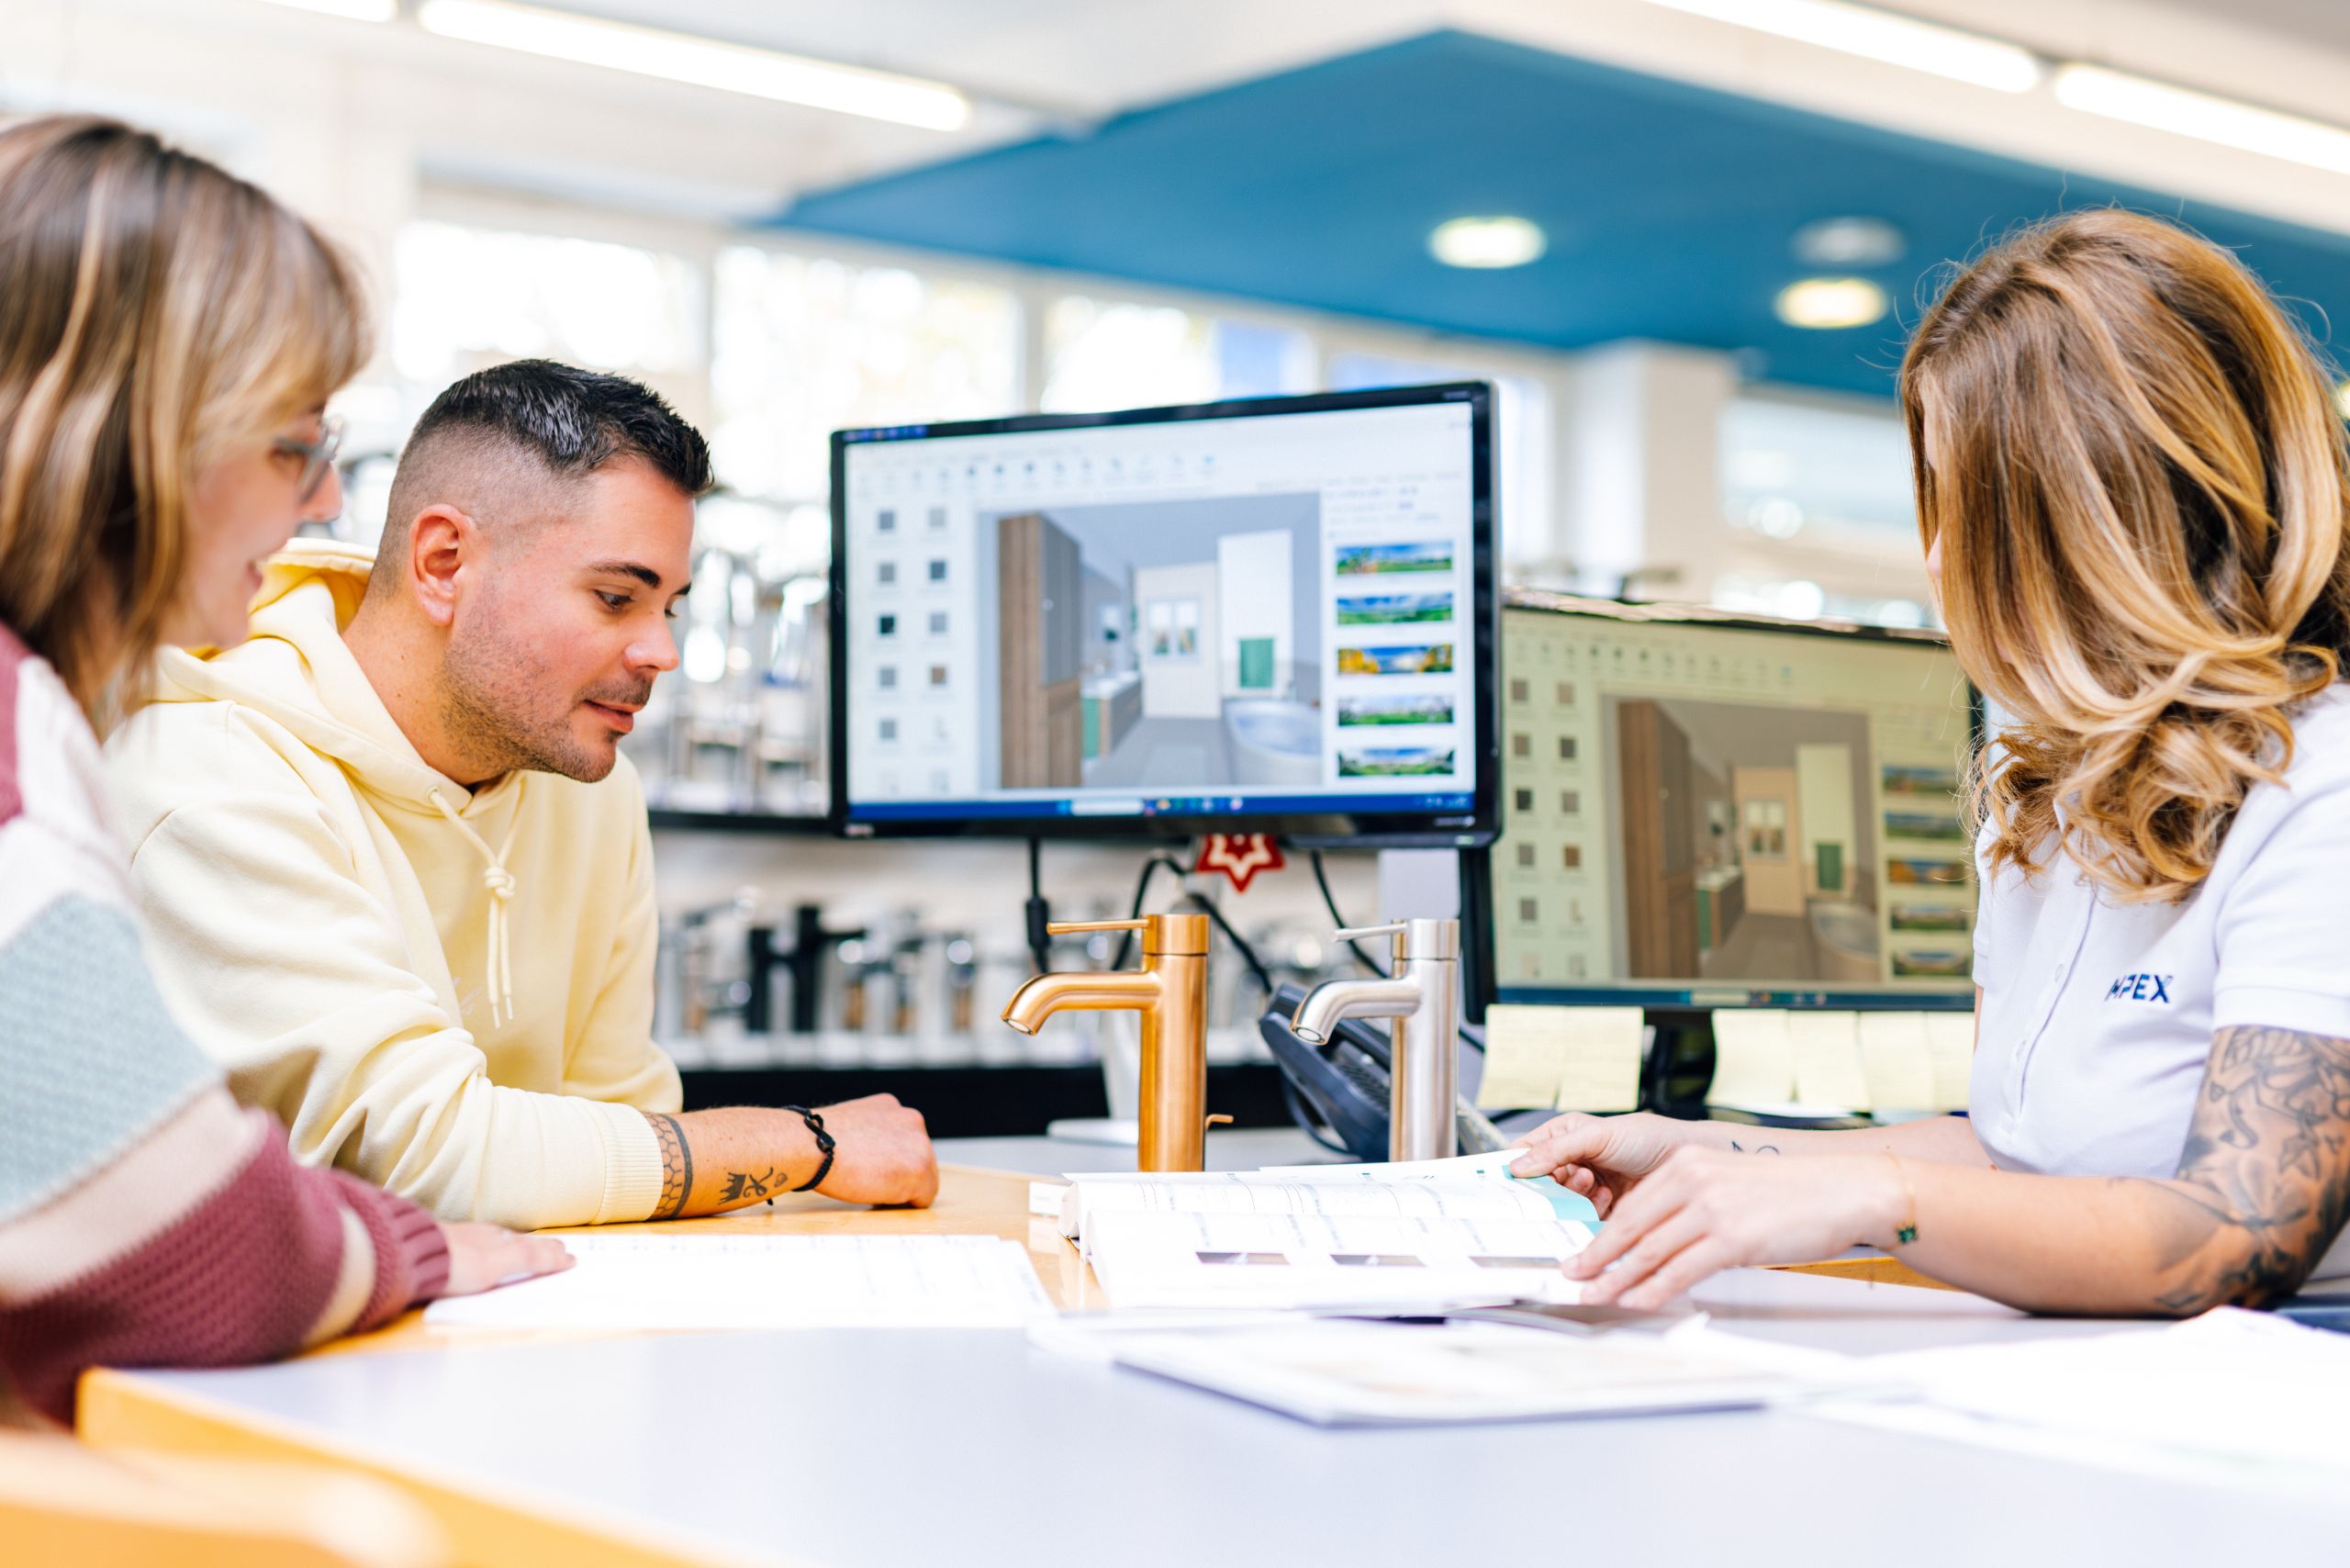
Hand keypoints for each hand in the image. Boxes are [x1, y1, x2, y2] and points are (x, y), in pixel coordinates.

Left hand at [439, 1222, 572, 1295]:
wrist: (408, 1256)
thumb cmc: (453, 1264)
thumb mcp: (496, 1266)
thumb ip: (529, 1259)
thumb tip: (564, 1256)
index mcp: (499, 1241)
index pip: (532, 1248)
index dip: (550, 1253)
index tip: (567, 1255)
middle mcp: (483, 1236)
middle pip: (516, 1240)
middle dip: (537, 1245)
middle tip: (556, 1246)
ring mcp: (461, 1238)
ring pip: (496, 1239)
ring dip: (515, 1243)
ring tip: (526, 1244)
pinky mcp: (441, 1243)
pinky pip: (474, 1241)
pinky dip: (490, 1243)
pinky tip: (480, 1245)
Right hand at [810, 1094, 938, 1208]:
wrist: (811, 1146)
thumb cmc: (817, 1141)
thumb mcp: (852, 1124)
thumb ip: (871, 1134)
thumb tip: (874, 1153)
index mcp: (893, 1108)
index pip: (905, 1142)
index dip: (888, 1161)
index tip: (869, 1167)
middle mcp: (912, 1120)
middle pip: (919, 1158)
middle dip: (899, 1173)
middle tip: (868, 1179)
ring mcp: (920, 1144)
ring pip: (924, 1178)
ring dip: (902, 1187)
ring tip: (870, 1186)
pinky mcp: (919, 1170)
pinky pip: (924, 1198)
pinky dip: (905, 1203)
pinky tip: (879, 1195)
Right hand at [1507, 1111, 1704, 1217]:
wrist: (1690, 1162)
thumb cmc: (1650, 1137)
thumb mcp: (1598, 1136)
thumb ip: (1556, 1150)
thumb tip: (1518, 1166)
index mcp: (1563, 1137)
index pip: (1525, 1154)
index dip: (1515, 1169)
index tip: (1511, 1182)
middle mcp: (1572, 1163)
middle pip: (1539, 1185)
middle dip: (1551, 1187)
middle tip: (1569, 1181)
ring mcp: (1586, 1189)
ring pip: (1559, 1205)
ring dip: (1574, 1199)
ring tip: (1594, 1187)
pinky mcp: (1602, 1213)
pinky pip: (1581, 1222)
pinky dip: (1590, 1214)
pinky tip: (1607, 1201)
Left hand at [1562, 1149, 1901, 1309]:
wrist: (1843, 1191)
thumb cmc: (1792, 1193)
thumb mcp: (1729, 1183)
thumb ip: (1692, 1204)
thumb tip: (1659, 1244)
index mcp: (1686, 1163)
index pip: (1631, 1206)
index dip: (1601, 1236)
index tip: (1581, 1256)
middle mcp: (1692, 1180)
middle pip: (1630, 1227)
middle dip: (1597, 1259)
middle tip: (1573, 1279)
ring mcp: (1711, 1209)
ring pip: (1649, 1251)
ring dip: (1616, 1280)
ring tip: (1594, 1296)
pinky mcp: (1732, 1238)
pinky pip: (1680, 1270)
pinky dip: (1653, 1290)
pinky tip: (1636, 1302)